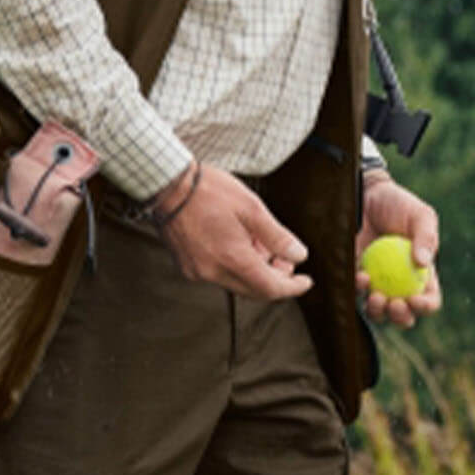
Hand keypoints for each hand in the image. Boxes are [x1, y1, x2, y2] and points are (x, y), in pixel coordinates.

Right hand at [153, 161, 312, 301]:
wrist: (168, 185)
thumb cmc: (210, 191)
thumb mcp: (252, 208)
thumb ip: (277, 236)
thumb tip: (299, 255)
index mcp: (232, 259)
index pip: (269, 288)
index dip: (291, 288)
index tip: (306, 281)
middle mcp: (212, 272)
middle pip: (253, 289)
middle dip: (275, 278)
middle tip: (287, 258)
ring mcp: (197, 271)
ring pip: (237, 282)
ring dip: (255, 270)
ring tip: (262, 243)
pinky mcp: (187, 266)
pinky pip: (219, 275)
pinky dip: (236, 265)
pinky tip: (241, 243)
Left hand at [355, 175, 441, 328]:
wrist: (367, 195)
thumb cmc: (399, 204)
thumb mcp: (420, 216)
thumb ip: (426, 237)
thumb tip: (423, 263)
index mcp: (423, 274)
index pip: (429, 299)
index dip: (425, 306)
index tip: (414, 300)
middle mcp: (401, 284)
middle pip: (404, 315)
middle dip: (401, 318)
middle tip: (394, 303)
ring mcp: (378, 283)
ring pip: (379, 312)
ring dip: (378, 312)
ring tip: (376, 297)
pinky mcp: (356, 277)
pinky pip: (357, 294)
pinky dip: (359, 292)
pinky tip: (362, 277)